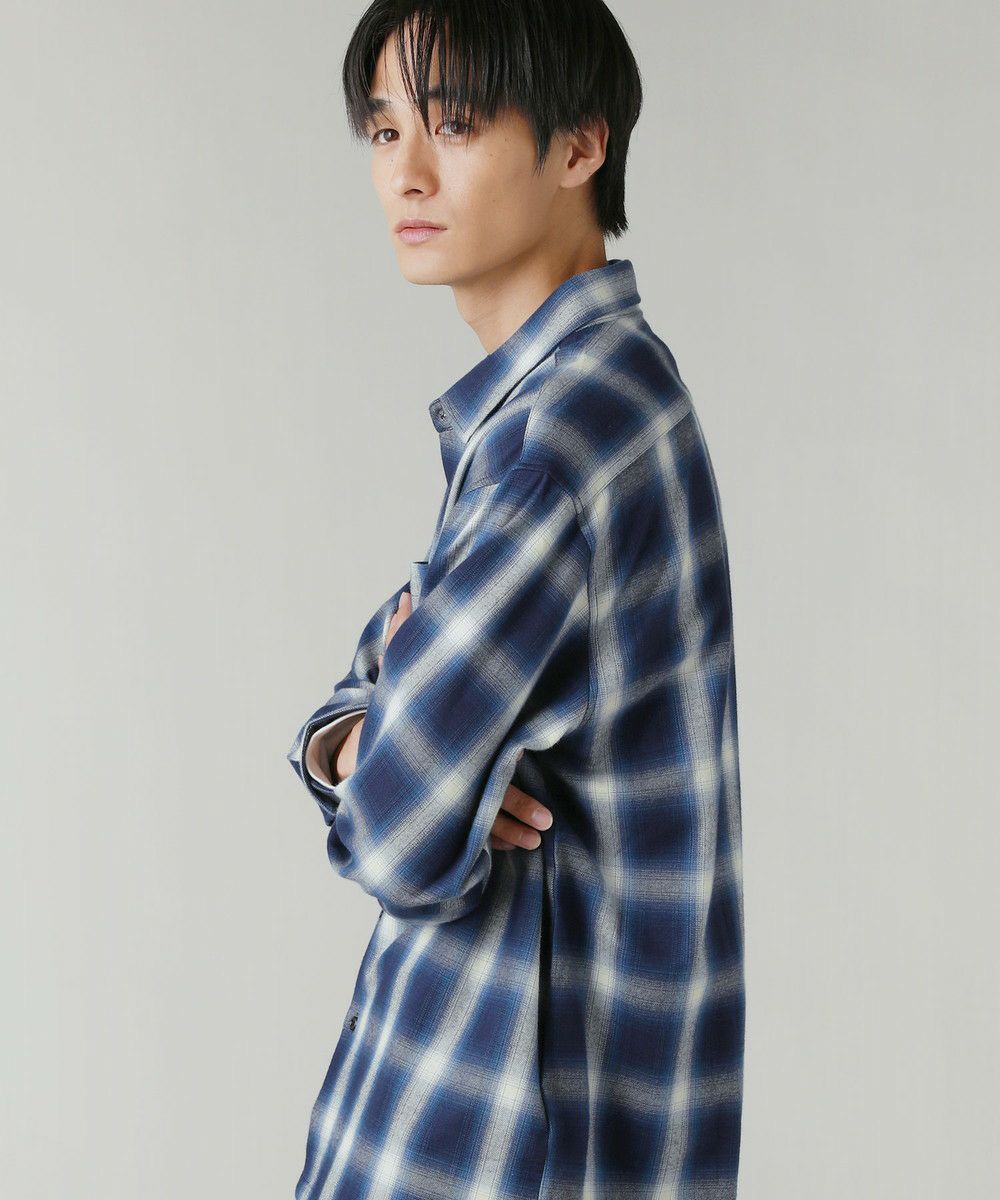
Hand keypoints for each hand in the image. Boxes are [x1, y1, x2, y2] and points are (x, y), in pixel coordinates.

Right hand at [336, 589, 553, 847]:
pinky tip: (517, 845)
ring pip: (477, 824)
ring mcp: (440, 796)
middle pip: (485, 804)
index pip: (486, 774)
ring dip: (508, 833)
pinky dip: (492, 840)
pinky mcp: (437, 808)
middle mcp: (445, 776)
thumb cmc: (393, 706)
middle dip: (516, 816)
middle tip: (546, 828)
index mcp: (447, 747)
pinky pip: (466, 832)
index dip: (515, 797)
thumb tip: (408, 597)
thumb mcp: (397, 672)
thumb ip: (406, 638)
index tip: (544, 813)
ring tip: (536, 841)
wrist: (359, 743)